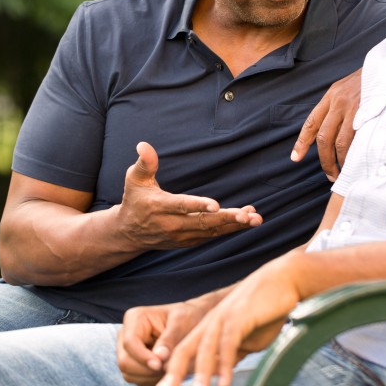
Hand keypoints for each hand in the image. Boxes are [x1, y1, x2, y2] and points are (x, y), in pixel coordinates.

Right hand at [116, 296, 217, 385]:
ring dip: (149, 376)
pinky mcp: (132, 363)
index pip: (129, 342)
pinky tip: (165, 371)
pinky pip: (135, 378)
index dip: (143, 357)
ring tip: (170, 369)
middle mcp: (126, 334)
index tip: (160, 365)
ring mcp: (127, 350)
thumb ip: (170, 339)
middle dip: (147, 370)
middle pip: (125, 361)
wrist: (192, 321)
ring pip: (128, 373)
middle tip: (169, 369)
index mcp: (135, 318)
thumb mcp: (182, 322)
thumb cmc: (187, 317)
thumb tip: (159, 357)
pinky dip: (150, 379)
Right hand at [118, 142, 261, 249]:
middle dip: (227, 219)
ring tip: (256, 218)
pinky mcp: (190, 241)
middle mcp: (172, 224)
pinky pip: (213, 235)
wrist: (129, 233)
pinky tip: (247, 218)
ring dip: (235, 225)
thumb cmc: (135, 200)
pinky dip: (230, 228)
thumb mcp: (134, 179)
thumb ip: (144, 163)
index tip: (216, 205)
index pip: (181, 206)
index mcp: (159, 207)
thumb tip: (143, 144)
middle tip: (248, 215)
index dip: (198, 206)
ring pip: (212, 231)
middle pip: (203, 223)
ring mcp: (182, 236)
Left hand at [155, 255, 302, 385]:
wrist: (283, 280)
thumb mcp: (247, 337)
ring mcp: (224, 318)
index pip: (185, 351)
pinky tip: (225, 382)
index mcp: (210, 327)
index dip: (173, 371)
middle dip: (174, 372)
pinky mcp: (240, 317)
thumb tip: (222, 372)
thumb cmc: (266, 309)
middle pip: (186, 349)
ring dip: (201, 372)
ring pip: (206, 347)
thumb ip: (233, 353)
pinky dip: (226, 363)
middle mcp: (212, 322)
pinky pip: (229, 343)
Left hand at [290, 68, 361, 180]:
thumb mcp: (349, 87)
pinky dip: (356, 154)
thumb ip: (338, 106)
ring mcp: (354, 107)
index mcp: (331, 95)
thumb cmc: (371, 80)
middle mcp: (339, 101)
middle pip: (323, 137)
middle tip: (330, 174)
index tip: (295, 157)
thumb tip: (332, 133)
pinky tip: (358, 161)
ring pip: (340, 142)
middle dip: (325, 160)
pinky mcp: (369, 113)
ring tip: (345, 172)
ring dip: (340, 161)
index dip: (302, 142)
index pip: (311, 122)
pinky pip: (358, 140)